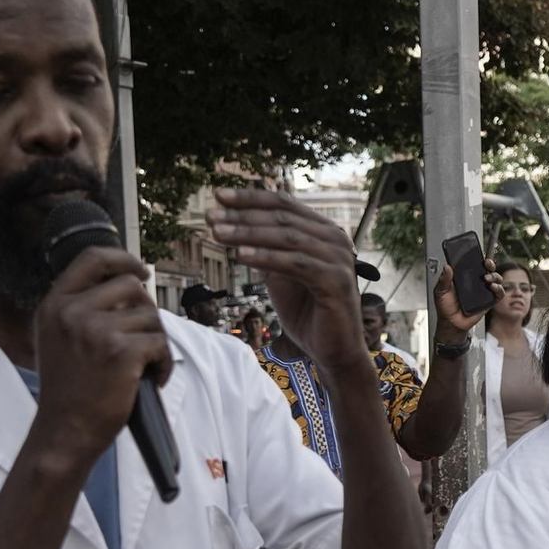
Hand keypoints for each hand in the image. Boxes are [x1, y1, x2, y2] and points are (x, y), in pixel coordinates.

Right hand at [30, 244, 165, 468]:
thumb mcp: (56, 339)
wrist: (64, 432)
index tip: (140, 271)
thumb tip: (127, 284)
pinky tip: (150, 380)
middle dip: (146, 312)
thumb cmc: (67, 393)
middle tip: (143, 341)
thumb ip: (80, 309)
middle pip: (131, 287)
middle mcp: (72, 311)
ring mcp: (96, 329)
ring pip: (151, 317)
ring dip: (155, 342)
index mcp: (54, 305)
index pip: (92, 258)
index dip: (123, 259)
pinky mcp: (121, 351)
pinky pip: (160, 344)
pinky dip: (163, 363)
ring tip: (143, 367)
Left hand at [208, 189, 362, 370]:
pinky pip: (295, 264)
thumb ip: (268, 250)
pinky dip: (266, 258)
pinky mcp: (336, 281)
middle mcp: (335, 238)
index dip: (249, 198)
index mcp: (323, 231)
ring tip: (216, 233)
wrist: (334, 352)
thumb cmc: (307, 314)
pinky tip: (240, 255)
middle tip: (210, 215)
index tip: (218, 196)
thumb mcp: (282, 275)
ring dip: (248, 233)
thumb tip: (235, 227)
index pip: (283, 205)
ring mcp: (338, 259)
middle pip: (282, 217)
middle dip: (242, 215)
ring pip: (286, 237)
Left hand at [430, 256, 499, 339]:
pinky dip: (499, 289)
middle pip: (489, 269)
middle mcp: (476, 282)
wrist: (451, 323)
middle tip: (487, 264)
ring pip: (496, 279)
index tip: (481, 255)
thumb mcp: (440, 291)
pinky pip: (499, 294)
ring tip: (487, 279)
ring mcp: (484, 291)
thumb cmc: (445, 307)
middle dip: (490, 264)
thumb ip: (443, 280)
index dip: (480, 258)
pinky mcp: (489, 302)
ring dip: (495, 276)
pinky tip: (493, 288)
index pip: (476, 264)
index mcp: (465, 277)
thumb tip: (447, 267)